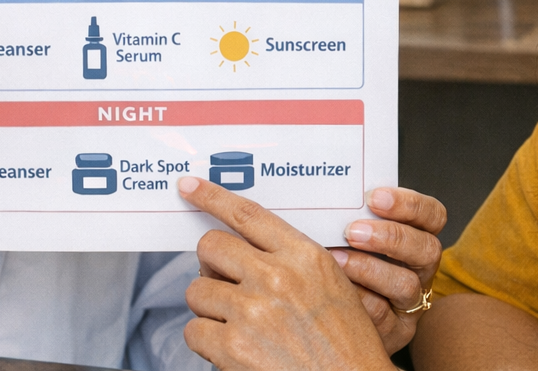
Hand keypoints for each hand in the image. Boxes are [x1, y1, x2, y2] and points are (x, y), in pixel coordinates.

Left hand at [178, 176, 396, 370]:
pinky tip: (231, 349)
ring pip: (197, 290)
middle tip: (223, 283)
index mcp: (305, 257)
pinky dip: (207, 341)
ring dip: (209, 308)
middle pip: (211, 246)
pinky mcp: (232, 346)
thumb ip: (291, 261)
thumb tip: (244, 248)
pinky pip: (195, 330)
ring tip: (236, 325)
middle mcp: (277, 277)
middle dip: (210, 265)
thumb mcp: (332, 287)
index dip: (212, 197)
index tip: (190, 187)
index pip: (247, 214)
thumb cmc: (347, 347)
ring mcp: (252, 311)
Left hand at [334, 186, 446, 354]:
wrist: (327, 319)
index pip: (432, 216)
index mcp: (414, 237)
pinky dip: (358, 299)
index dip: (410, 204)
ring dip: (370, 269)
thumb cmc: (337, 259)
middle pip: (428, 249)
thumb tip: (323, 192)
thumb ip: (349, 215)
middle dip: (391, 237)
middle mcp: (420, 270)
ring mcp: (411, 303)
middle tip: (352, 231)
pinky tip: (333, 290)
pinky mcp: (396, 332)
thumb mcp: (348, 234)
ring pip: (407, 285)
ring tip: (337, 260)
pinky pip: (383, 317)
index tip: (374, 198)